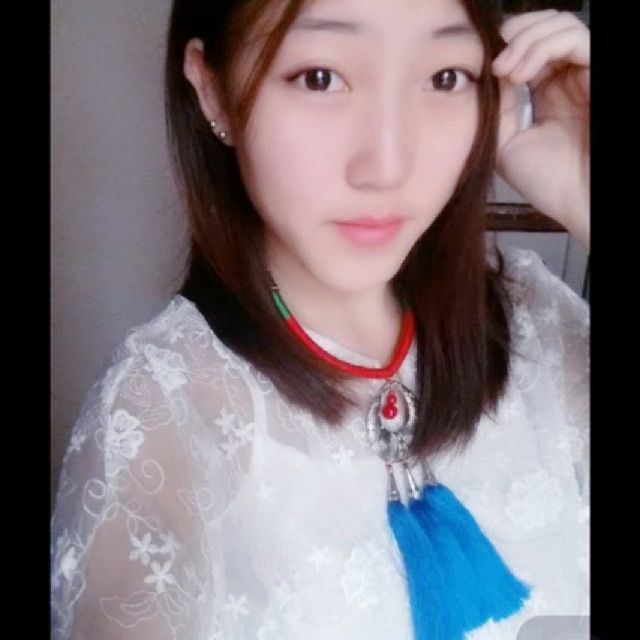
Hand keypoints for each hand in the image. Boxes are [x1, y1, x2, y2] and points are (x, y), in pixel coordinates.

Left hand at [493, 10, 588, 250]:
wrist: (581, 203)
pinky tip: (519, 73)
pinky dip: (542, 46)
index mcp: (549, 94)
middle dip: (511, 36)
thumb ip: (497, 109)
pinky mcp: (599, 72)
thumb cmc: (551, 183)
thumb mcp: (507, 145)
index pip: (527, 50)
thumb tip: (483, 75)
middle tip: (492, 63)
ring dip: (524, 40)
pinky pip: (574, 37)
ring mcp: (585, 73)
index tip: (479, 68)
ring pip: (558, 25)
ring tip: (504, 70)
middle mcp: (568, 78)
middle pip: (542, 28)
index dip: (502, 48)